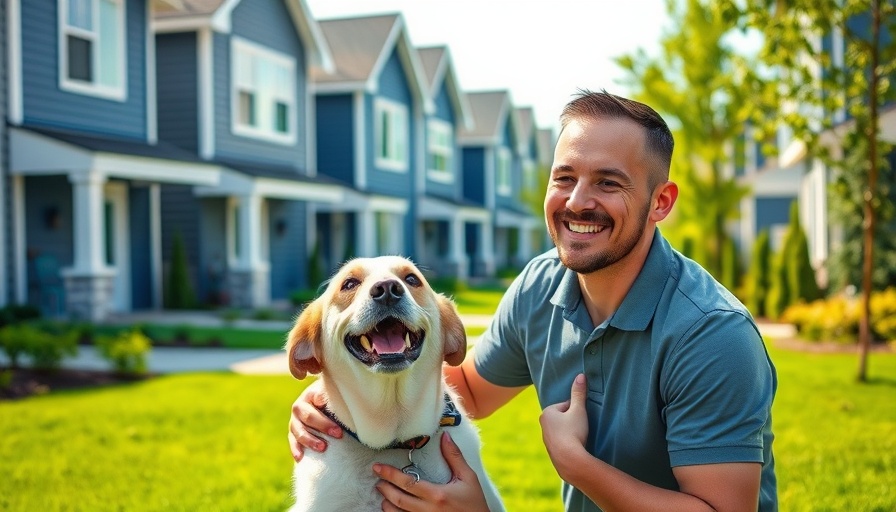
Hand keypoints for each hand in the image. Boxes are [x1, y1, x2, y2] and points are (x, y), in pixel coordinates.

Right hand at [287, 380, 341, 461]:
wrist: (324, 406)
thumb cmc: (333, 400)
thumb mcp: (335, 396)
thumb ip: (334, 399)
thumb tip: (328, 402)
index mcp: (310, 394)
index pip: (317, 398)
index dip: (328, 407)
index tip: (338, 422)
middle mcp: (299, 406)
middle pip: (308, 416)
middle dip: (323, 425)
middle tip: (338, 434)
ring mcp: (294, 420)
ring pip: (298, 430)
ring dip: (310, 440)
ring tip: (323, 447)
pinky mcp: (293, 433)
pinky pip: (293, 441)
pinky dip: (295, 449)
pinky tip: (300, 458)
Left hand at [373, 432, 488, 511]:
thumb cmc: (475, 503)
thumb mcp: (468, 478)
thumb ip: (454, 457)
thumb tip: (445, 437)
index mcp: (437, 495)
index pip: (408, 483)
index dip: (390, 474)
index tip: (378, 468)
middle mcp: (428, 510)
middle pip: (399, 499)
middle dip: (385, 488)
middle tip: (377, 479)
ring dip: (387, 504)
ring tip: (382, 495)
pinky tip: (391, 509)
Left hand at [539, 373, 588, 476]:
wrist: (569, 460)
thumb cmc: (573, 431)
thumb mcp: (578, 409)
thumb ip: (579, 393)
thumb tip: (581, 375)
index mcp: (547, 413)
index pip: (566, 405)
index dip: (577, 410)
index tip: (582, 418)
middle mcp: (543, 425)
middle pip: (563, 418)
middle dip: (573, 421)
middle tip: (581, 428)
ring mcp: (546, 439)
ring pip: (563, 430)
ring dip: (571, 432)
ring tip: (579, 438)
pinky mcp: (551, 451)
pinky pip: (562, 442)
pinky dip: (569, 443)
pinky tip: (575, 447)